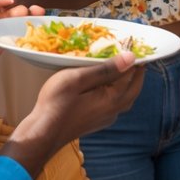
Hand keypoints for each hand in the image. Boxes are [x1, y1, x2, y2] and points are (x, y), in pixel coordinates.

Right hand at [3, 52, 144, 177]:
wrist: (42, 134)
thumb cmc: (56, 104)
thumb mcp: (77, 79)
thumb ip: (105, 69)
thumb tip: (131, 58)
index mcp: (114, 98)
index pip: (132, 74)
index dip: (135, 59)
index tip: (133, 45)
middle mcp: (115, 110)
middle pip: (134, 88)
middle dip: (137, 72)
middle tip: (135, 55)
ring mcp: (106, 118)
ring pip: (126, 98)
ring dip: (129, 83)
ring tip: (124, 68)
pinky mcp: (97, 122)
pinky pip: (116, 105)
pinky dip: (120, 92)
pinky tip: (109, 86)